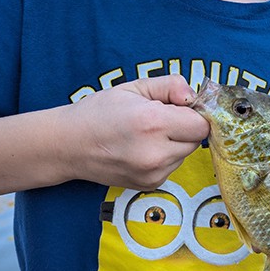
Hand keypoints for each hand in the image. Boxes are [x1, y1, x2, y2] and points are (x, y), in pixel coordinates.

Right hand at [57, 74, 209, 189]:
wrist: (68, 145)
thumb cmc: (99, 112)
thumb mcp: (134, 87)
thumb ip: (171, 86)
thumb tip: (194, 97)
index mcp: (153, 123)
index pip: (201, 124)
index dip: (194, 112)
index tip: (180, 107)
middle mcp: (155, 153)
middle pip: (196, 140)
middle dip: (185, 127)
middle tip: (160, 118)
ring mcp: (152, 173)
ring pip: (185, 154)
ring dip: (175, 143)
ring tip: (146, 134)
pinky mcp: (150, 185)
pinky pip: (172, 166)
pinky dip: (164, 156)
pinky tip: (141, 148)